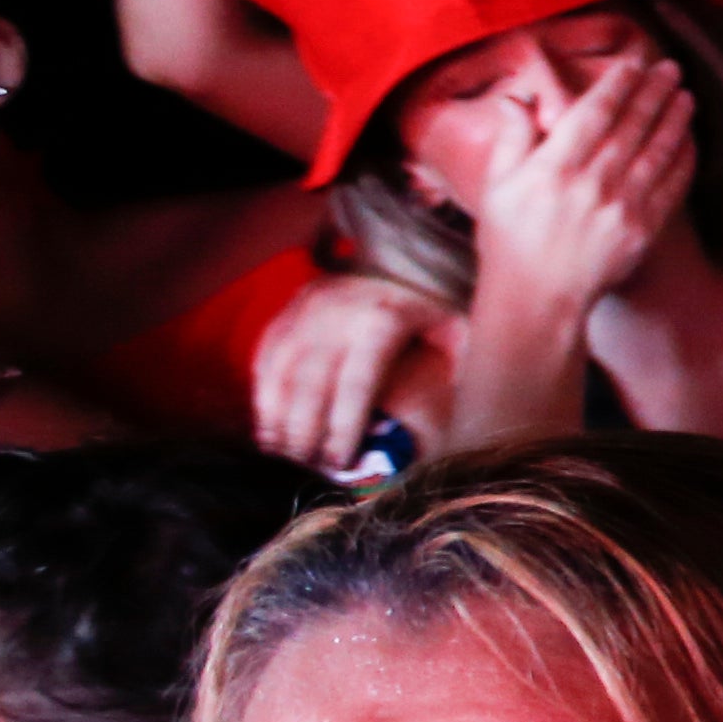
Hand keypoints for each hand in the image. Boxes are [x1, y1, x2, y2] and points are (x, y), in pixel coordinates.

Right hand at [250, 267, 456, 471]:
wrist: (401, 255)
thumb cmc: (435, 305)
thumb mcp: (460, 330)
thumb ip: (459, 371)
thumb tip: (459, 424)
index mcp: (381, 321)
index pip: (355, 386)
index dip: (343, 428)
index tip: (340, 461)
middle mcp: (336, 314)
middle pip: (311, 385)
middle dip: (305, 432)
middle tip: (308, 466)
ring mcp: (306, 310)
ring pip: (280, 372)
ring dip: (277, 419)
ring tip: (284, 454)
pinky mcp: (288, 311)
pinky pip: (266, 357)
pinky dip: (263, 394)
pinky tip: (268, 426)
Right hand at [468, 54, 695, 320]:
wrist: (536, 299)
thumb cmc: (509, 240)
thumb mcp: (496, 185)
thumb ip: (511, 137)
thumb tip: (521, 97)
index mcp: (554, 167)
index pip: (594, 112)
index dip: (618, 84)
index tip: (635, 63)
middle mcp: (592, 182)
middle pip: (632, 126)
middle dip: (654, 92)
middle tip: (671, 68)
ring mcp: (622, 207)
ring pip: (656, 151)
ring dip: (674, 120)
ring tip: (685, 96)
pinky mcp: (643, 230)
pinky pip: (670, 186)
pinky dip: (682, 160)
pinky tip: (688, 141)